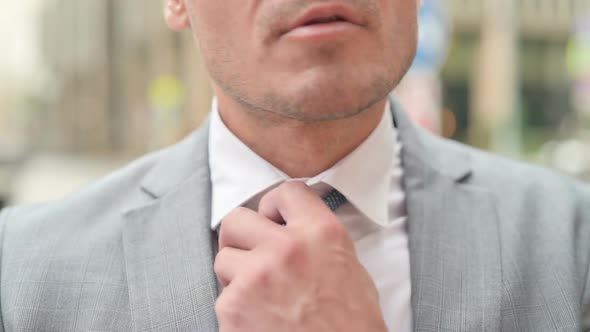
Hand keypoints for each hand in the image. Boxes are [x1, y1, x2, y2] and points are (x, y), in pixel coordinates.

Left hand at [214, 181, 386, 331]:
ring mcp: (257, 277)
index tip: (272, 219)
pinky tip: (259, 320)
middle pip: (237, 219)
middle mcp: (287, 248)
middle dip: (241, 237)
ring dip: (236, 276)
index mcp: (321, 233)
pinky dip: (236, 310)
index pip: (285, 191)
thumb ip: (316, 238)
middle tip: (251, 255)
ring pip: (223, 259)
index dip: (274, 206)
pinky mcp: (234, 307)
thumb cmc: (352, 323)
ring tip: (259, 296)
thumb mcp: (349, 267)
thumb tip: (291, 226)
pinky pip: (222, 297)